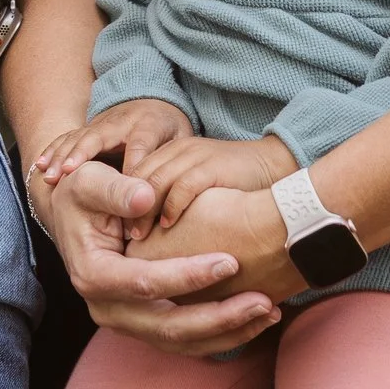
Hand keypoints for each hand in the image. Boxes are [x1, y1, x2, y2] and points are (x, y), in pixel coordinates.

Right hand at [30, 97, 192, 199]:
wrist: (154, 104)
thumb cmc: (170, 131)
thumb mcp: (181, 140)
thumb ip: (175, 158)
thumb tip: (167, 188)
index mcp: (148, 125)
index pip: (139, 146)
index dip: (131, 167)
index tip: (124, 190)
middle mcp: (120, 122)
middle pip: (99, 137)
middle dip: (83, 154)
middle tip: (68, 173)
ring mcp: (100, 124)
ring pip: (78, 138)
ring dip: (62, 156)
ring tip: (50, 176)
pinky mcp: (87, 130)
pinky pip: (67, 138)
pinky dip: (52, 151)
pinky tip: (40, 166)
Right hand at [42, 159, 280, 357]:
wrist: (72, 214)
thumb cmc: (84, 192)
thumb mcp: (90, 181)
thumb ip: (117, 189)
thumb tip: (147, 197)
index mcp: (93, 275)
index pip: (147, 284)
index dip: (190, 275)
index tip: (231, 261)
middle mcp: (107, 308)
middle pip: (169, 326)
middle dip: (220, 317)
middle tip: (263, 301)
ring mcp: (126, 322)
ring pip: (181, 341)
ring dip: (227, 331)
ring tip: (269, 312)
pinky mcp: (143, 324)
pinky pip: (184, 340)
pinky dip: (220, 334)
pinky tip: (253, 319)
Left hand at [128, 134, 296, 232]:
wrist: (275, 165)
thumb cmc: (235, 185)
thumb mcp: (197, 188)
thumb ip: (174, 200)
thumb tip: (151, 234)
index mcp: (171, 152)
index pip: (134, 173)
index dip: (121, 200)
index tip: (114, 229)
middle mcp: (178, 150)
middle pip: (138, 176)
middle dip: (126, 207)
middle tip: (119, 237)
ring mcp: (194, 156)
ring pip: (155, 180)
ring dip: (143, 210)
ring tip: (137, 237)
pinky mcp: (211, 165)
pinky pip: (183, 185)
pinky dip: (172, 207)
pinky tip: (167, 226)